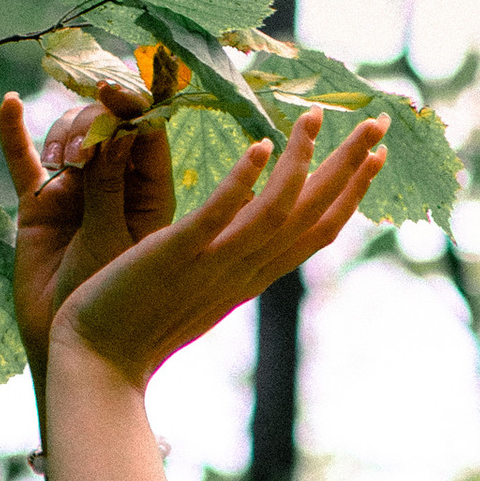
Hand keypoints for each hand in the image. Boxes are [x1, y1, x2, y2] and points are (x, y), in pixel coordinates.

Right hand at [0, 84, 174, 376]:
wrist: (71, 348)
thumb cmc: (109, 304)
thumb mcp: (112, 240)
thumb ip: (109, 185)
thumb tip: (117, 129)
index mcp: (149, 193)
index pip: (145, 133)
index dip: (133, 106)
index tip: (115, 90)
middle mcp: (114, 184)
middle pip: (105, 125)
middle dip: (93, 122)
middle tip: (81, 149)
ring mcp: (75, 191)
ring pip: (69, 135)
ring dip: (64, 132)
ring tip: (62, 158)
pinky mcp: (38, 204)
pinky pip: (24, 161)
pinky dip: (14, 132)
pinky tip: (8, 103)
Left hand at [0, 91, 385, 392]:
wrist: (99, 365)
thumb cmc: (137, 326)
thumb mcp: (197, 287)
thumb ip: (224, 259)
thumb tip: (240, 231)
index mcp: (253, 276)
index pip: (317, 229)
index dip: (350, 191)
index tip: (373, 155)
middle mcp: (245, 271)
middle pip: (314, 215)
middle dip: (350, 166)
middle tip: (380, 122)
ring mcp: (214, 264)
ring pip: (277, 210)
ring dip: (303, 161)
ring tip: (315, 116)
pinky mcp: (176, 256)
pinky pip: (218, 217)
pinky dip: (244, 183)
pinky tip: (260, 147)